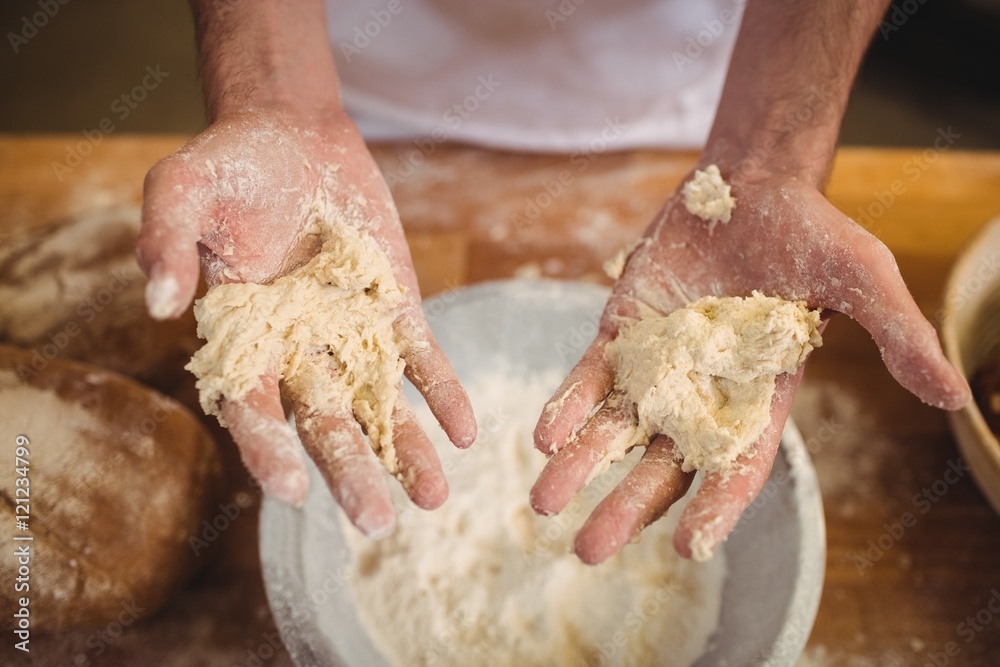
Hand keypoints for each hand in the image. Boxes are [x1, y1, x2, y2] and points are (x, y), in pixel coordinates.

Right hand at [137, 108, 476, 536]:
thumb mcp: (183, 187)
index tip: (291, 489)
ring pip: (377, 402)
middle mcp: (295, 349)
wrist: (292, 135)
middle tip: (376, 523)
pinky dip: (441, 391)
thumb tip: (161, 305)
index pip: (249, 403)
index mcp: (239, 336)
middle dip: (349, 469)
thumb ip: (165, 241)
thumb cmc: (226, 165)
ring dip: (405, 448)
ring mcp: (349, 333)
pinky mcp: (393, 309)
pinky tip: (465, 431)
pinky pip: (419, 358)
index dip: (267, 446)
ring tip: (435, 496)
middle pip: (322, 419)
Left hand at [530, 164, 970, 562]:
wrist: (751, 184)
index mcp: (760, 398)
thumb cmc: (814, 233)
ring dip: (580, 463)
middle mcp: (703, 394)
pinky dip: (569, 402)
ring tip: (542, 502)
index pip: (738, 466)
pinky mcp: (623, 331)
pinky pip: (591, 376)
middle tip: (586, 550)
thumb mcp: (863, 279)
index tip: (686, 546)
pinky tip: (544, 434)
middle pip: (661, 463)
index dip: (715, 506)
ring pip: (615, 426)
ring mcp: (658, 364)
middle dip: (626, 505)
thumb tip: (957, 397)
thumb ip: (896, 335)